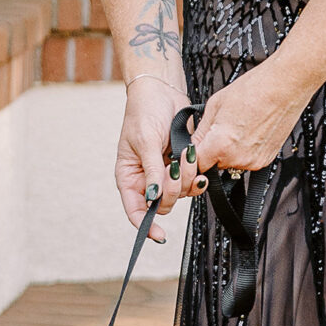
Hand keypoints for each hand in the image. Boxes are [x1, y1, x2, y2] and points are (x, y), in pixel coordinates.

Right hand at [115, 77, 196, 236]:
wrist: (162, 92)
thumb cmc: (144, 112)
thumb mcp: (145, 141)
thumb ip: (152, 171)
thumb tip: (154, 198)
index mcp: (129, 176)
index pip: (135, 210)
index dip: (146, 225)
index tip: (160, 234)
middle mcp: (147, 179)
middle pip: (163, 205)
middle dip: (173, 190)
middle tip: (175, 167)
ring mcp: (165, 173)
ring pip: (181, 194)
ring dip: (188, 179)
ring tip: (188, 154)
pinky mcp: (182, 166)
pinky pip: (193, 183)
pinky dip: (197, 175)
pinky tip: (196, 159)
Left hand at [191, 57, 307, 177]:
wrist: (284, 86)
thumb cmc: (251, 89)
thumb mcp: (214, 105)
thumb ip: (200, 131)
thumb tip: (191, 145)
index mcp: (220, 145)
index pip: (196, 164)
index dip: (192, 155)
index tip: (193, 147)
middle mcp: (238, 159)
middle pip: (213, 164)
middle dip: (211, 151)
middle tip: (219, 128)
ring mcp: (254, 162)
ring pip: (230, 163)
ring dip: (227, 151)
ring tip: (237, 125)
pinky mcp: (266, 160)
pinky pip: (245, 160)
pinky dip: (242, 150)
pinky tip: (249, 130)